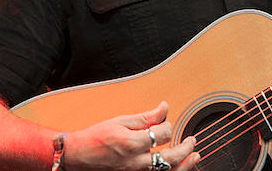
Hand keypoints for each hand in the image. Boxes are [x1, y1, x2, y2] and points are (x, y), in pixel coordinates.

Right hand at [65, 101, 198, 170]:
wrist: (77, 156)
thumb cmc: (96, 138)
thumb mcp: (120, 121)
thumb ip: (145, 117)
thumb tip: (164, 107)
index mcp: (131, 144)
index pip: (163, 134)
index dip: (168, 124)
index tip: (165, 120)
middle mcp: (135, 163)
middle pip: (170, 158)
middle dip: (185, 148)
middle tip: (192, 140)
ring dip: (184, 165)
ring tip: (194, 156)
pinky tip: (178, 166)